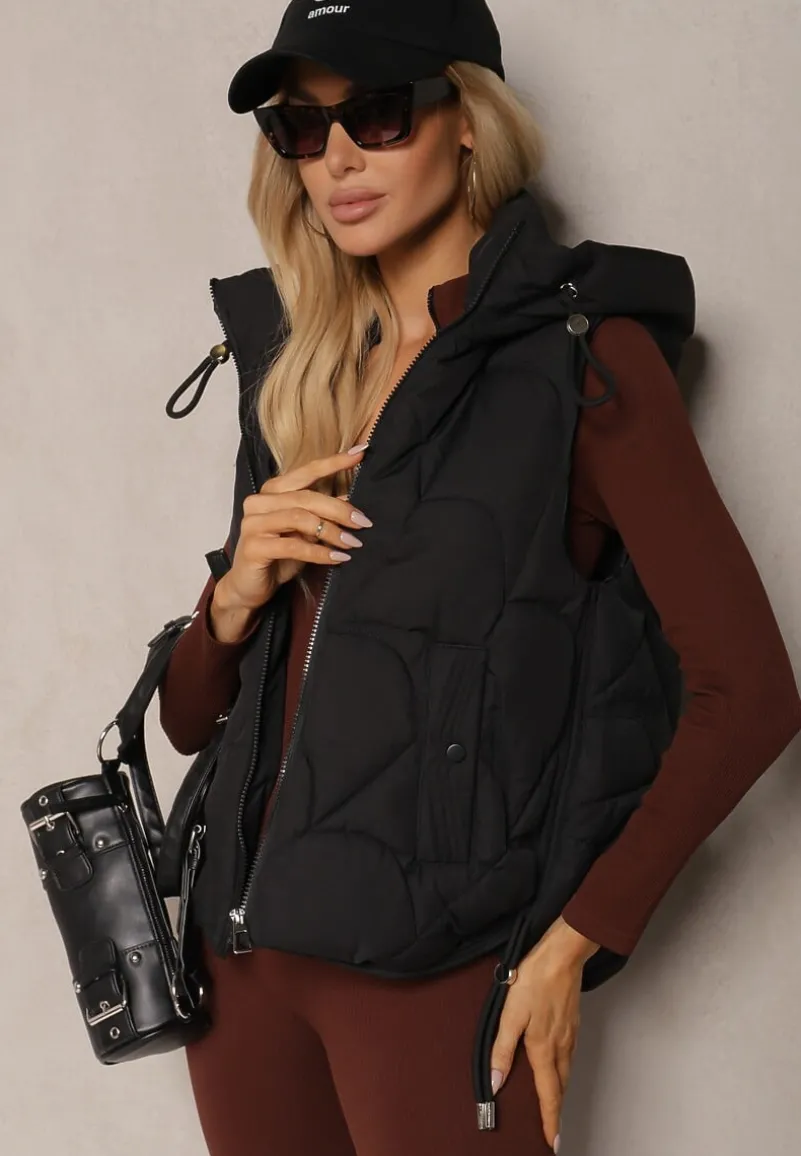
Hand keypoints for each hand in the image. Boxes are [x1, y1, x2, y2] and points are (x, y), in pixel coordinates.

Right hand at [219, 443, 372, 612]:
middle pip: (306, 497)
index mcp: (272, 491)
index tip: (361, 453)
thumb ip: (322, 515)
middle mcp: (259, 502)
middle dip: (340, 509)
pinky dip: (320, 553)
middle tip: (364, 522)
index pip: (306, 471)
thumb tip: (352, 500)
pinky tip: (338, 558)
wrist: (249, 587)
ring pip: (300, 518)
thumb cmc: (278, 557)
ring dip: (331, 531)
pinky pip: (293, 546)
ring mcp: (253, 523)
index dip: (334, 462)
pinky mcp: (253, 546)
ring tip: (353, 543)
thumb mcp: (305, 533)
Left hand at [489, 916, 599, 1151]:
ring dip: (560, 1090)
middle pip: (560, 1087)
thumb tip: (496, 1082)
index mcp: (543, 1048)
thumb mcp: (510, 1014)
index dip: (549, 1120)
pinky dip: (564, 1069)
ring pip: (566, 1071)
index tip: (552, 1142)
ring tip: (553, 1102)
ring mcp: (570, 1033)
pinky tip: (558, 1065)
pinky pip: (569, 1055)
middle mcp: (561, 1046)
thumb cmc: (535, 980)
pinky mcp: (573, 1021)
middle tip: (552, 1127)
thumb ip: (502, 1050)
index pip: (548, 1094)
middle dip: (556, 1109)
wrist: (563, 955)